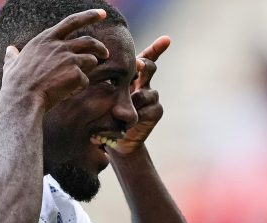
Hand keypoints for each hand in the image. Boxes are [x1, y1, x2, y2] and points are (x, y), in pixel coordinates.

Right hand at [0, 9, 109, 111]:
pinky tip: (67, 93)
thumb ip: (13, 56)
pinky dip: (78, 88)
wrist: (23, 100)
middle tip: (105, 54)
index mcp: (45, 39)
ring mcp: (69, 59)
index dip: (89, 16)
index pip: (72, 21)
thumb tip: (10, 50)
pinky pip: (85, 81)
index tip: (102, 13)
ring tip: (77, 81)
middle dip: (100, 47)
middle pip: (89, 41)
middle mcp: (60, 45)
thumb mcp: (11, 65)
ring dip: (88, 70)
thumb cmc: (15, 85)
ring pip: (90, 61)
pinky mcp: (76, 74)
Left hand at [110, 36, 170, 154]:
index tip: (166, 40)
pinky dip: (137, 114)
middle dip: (144, 65)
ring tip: (118, 110)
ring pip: (145, 92)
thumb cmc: (107, 113)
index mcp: (134, 76)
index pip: (146, 58)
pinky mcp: (156, 111)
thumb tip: (101, 68)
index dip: (157, 48)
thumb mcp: (104, 96)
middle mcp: (145, 83)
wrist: (116, 139)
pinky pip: (148, 108)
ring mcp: (153, 97)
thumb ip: (107, 83)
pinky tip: (128, 122)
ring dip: (132, 100)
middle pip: (149, 67)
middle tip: (138, 64)